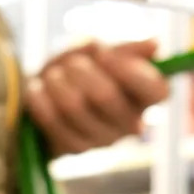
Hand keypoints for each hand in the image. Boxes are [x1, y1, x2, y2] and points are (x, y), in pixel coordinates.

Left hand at [26, 39, 168, 155]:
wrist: (48, 96)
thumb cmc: (82, 70)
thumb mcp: (100, 51)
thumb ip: (123, 48)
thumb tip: (153, 45)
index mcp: (146, 96)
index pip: (156, 90)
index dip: (129, 71)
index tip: (104, 54)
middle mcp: (131, 122)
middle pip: (106, 96)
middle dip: (81, 71)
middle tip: (72, 63)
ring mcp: (104, 139)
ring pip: (74, 106)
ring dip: (57, 82)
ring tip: (52, 75)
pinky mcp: (77, 148)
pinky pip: (52, 120)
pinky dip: (39, 98)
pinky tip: (37, 90)